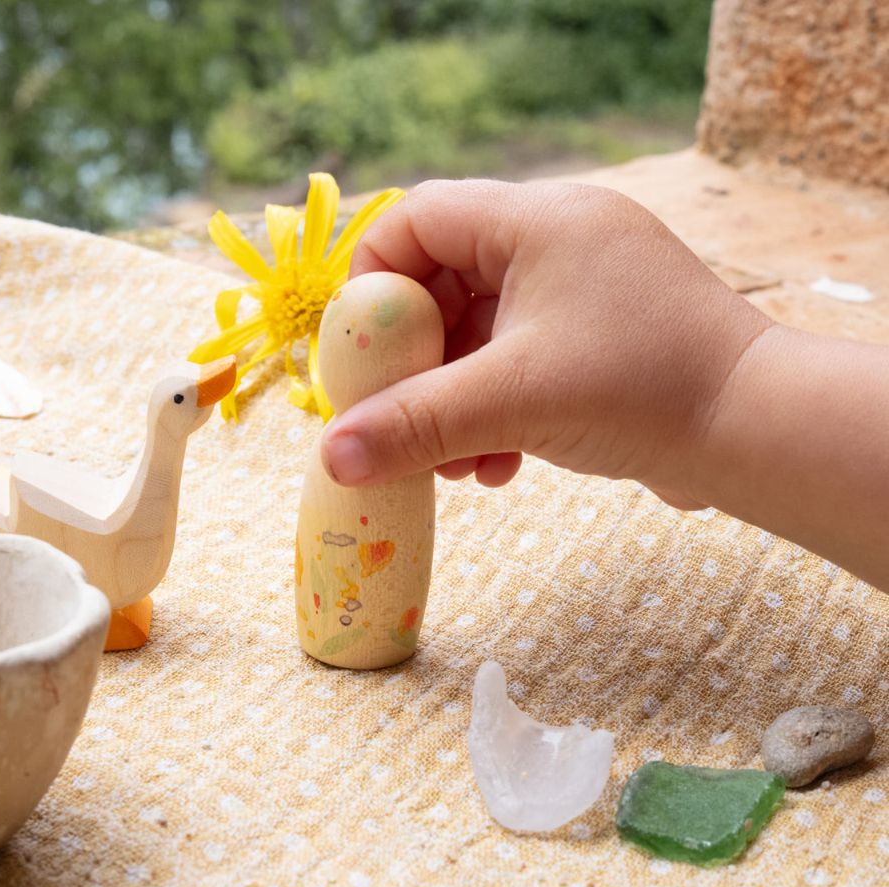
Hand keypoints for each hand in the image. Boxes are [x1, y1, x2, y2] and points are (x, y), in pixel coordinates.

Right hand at [320, 179, 771, 508]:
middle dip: (414, 362)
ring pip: (480, 332)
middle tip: (397, 418)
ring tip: (451, 464)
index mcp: (536, 220)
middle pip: (443, 282)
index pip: (417, 218)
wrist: (756, 432)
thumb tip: (330, 456)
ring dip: (453, 399)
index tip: (360, 354)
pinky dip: (495, 409)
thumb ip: (412, 426)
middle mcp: (558, 239)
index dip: (372, 282)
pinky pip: (519, 359)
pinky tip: (496, 466)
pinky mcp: (599, 336)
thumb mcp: (510, 403)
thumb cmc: (640, 391)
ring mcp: (582, 289)